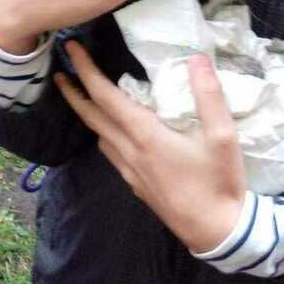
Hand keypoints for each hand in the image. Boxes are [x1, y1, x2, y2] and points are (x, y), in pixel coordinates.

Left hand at [55, 45, 245, 252]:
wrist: (216, 232)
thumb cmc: (219, 182)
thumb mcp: (223, 136)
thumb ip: (209, 95)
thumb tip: (195, 58)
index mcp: (145, 135)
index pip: (106, 96)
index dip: (86, 71)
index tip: (72, 50)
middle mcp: (129, 151)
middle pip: (91, 116)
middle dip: (73, 91)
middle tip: (60, 71)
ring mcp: (129, 171)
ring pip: (98, 136)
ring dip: (85, 113)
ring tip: (85, 96)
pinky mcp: (135, 184)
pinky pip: (109, 151)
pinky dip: (102, 132)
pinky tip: (113, 131)